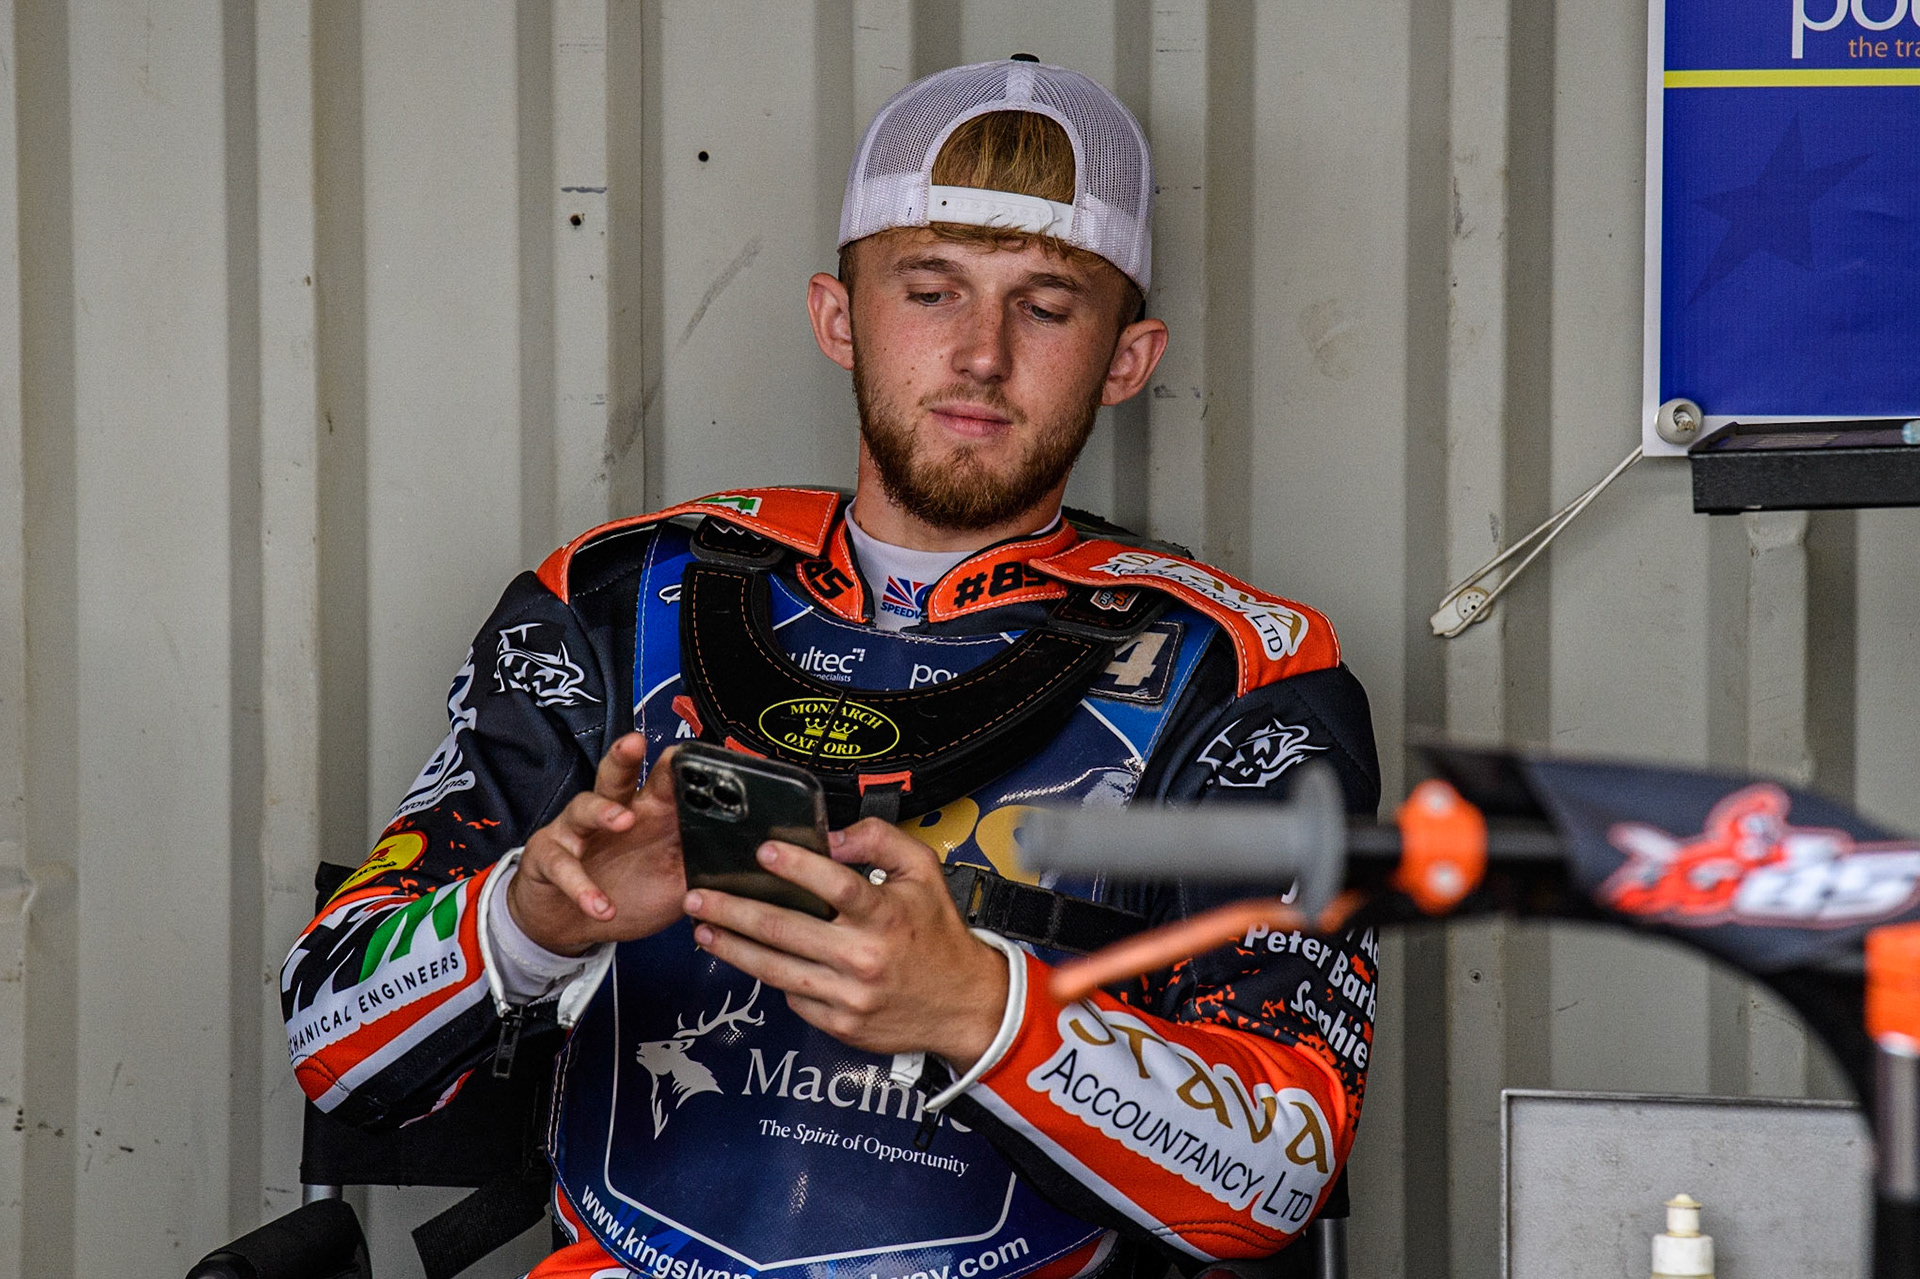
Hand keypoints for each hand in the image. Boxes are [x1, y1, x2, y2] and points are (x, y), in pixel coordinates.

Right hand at [506, 735, 686, 955]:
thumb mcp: (672, 884)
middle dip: (624, 755)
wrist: (567, 922)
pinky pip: (563, 866)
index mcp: (645, 814)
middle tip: (636, 742)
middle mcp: (608, 813)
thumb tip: (745, 864)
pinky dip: (581, 887)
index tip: (692, 753)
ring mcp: (574, 831)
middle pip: (615, 776)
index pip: (661, 783)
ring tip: (623, 820)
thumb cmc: (624, 891)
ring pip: (584, 806)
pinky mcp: (546, 856)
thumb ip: (700, 868)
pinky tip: (599, 905)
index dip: (674, 767)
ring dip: (604, 811)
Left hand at [684, 818, 1009, 1067]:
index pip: (837, 886)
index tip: (762, 851)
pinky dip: (772, 977)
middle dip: (734, 911)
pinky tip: (751, 959)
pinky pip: (793, 997)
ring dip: (732, 948)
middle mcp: (865, 956)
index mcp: (887, 914)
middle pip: (786, 930)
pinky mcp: (840, 1023)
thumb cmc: (937, 934)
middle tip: (698, 896)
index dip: (797, 866)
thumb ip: (880, 840)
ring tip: (703, 929)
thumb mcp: (924, 872)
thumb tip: (832, 837)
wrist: (962, 1004)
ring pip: (776, 969)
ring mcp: (849, 995)